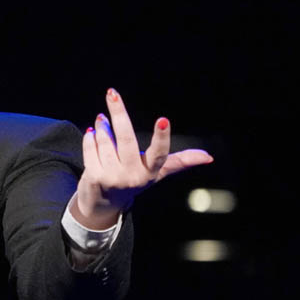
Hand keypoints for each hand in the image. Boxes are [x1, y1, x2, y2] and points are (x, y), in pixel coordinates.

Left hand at [72, 88, 213, 228]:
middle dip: (119, 114)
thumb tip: (208, 157)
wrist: (103, 205)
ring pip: (105, 141)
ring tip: (102, 119)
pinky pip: (91, 148)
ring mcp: (112, 178)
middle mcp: (133, 176)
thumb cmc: (134, 181)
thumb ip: (180, 161)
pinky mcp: (94, 177)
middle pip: (126, 139)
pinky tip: (92, 133)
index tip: (164, 120)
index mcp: (151, 172)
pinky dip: (90, 137)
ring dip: (102, 126)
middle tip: (112, 93)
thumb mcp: (157, 173)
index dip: (162, 137)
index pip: (160, 154)